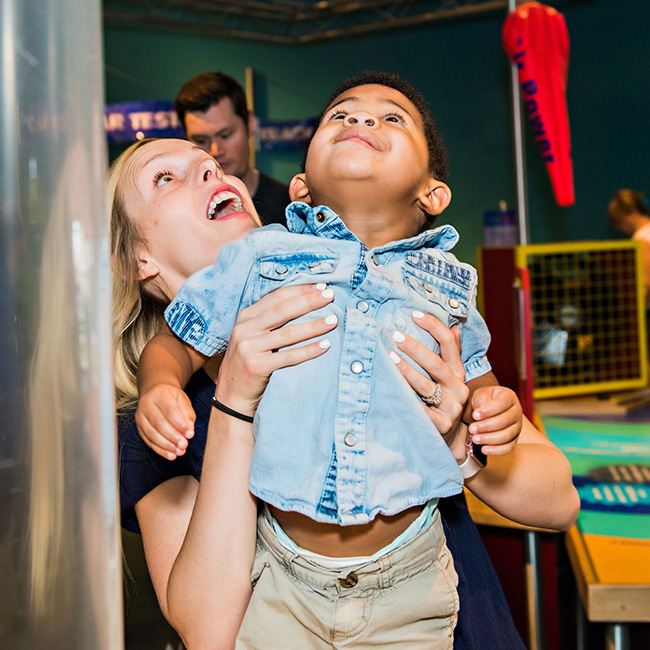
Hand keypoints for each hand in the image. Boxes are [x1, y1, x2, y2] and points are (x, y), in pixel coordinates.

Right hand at [136, 383, 195, 459]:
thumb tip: (190, 428)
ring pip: (152, 434)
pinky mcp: (139, 427)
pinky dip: (160, 450)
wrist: (154, 392)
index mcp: (159, 394)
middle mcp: (146, 405)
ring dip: (167, 446)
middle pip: (159, 424)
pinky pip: (148, 441)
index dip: (180, 424)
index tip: (190, 434)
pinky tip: (171, 455)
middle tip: (184, 445)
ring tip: (179, 452)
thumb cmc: (171, 397)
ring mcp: (140, 417)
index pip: (170, 411)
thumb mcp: (182, 399)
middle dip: (173, 437)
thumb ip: (187, 413)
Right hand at [215, 283, 336, 413]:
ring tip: (333, 320)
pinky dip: (309, 351)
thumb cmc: (249, 363)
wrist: (231, 396)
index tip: (321, 286)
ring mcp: (249, 347)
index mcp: (245, 317)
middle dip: (309, 301)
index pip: (276, 297)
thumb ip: (269, 320)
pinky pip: (289, 356)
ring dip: (314, 325)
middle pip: (283, 309)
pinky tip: (325, 345)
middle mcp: (245, 329)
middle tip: (331, 295)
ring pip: (288, 333)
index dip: (300, 290)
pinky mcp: (256, 366)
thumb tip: (303, 302)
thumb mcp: (252, 336)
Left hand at [390, 312, 468, 454]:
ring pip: (426, 387)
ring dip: (406, 371)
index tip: (416, 314)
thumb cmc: (443, 401)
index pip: (450, 345)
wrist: (451, 440)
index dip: (435, 327)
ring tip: (389, 358)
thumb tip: (455, 327)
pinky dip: (404, 399)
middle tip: (395, 335)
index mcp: (459, 373)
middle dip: (415, 348)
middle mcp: (458, 389)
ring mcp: (451, 409)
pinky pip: (419, 410)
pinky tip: (390, 389)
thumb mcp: (450, 378)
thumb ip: (452, 353)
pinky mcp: (439, 426)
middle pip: (436, 364)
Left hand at [467, 385, 521, 455]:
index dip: (488, 410)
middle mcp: (516, 412)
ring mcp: (517, 426)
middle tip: (472, 429)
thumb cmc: (484, 400)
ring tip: (475, 439)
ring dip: (489, 439)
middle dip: (486, 426)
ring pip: (507, 435)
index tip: (474, 415)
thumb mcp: (481, 394)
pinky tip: (484, 449)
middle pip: (504, 421)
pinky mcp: (514, 439)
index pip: (502, 403)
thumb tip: (481, 409)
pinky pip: (508, 447)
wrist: (487, 409)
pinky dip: (496, 450)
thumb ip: (481, 399)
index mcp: (509, 397)